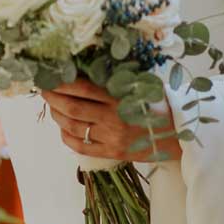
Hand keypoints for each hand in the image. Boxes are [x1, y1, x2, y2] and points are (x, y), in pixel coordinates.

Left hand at [44, 79, 181, 162]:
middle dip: (53, 98)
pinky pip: (81, 147)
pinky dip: (67, 137)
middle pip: (72, 108)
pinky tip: (63, 128)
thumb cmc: (158, 105)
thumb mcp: (139, 86)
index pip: (83, 89)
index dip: (61, 83)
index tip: (49, 77)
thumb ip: (114, 80)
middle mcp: (114, 118)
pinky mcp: (112, 154)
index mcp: (121, 97)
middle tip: (44, 90)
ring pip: (73, 127)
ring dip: (57, 115)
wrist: (179, 134)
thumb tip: (82, 69)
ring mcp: (112, 138)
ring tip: (53, 106)